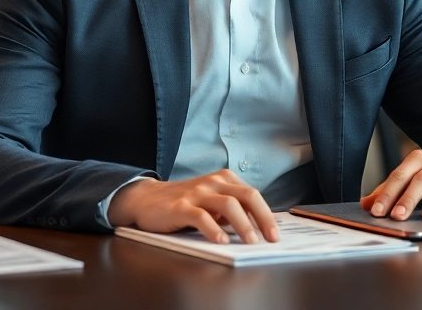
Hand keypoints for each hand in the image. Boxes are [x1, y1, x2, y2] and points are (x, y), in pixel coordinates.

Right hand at [107, 170, 278, 244]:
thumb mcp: (211, 201)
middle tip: (272, 238)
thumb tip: (257, 228)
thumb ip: (230, 210)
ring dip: (243, 225)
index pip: (253, 195)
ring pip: (228, 205)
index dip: (267, 215)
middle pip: (247, 196)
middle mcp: (214, 182)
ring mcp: (197, 193)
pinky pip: (201, 216)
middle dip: (263, 218)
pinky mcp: (180, 206)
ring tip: (250, 242)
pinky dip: (214, 230)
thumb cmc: (184, 203)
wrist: (146, 198)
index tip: (275, 234)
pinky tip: (221, 242)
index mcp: (225, 179)